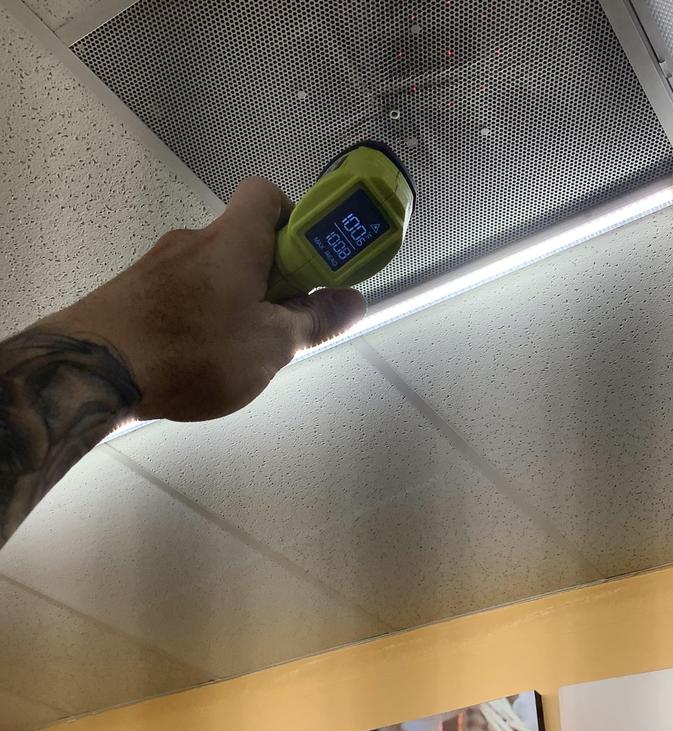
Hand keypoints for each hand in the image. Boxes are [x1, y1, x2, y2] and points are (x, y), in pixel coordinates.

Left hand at [41, 177, 365, 420]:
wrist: (93, 370)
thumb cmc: (195, 349)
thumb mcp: (273, 344)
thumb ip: (317, 320)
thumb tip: (355, 300)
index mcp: (234, 239)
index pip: (267, 194)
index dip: (296, 220)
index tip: (309, 262)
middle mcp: (194, 240)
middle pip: (245, 239)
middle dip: (273, 274)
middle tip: (283, 318)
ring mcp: (158, 265)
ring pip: (215, 271)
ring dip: (237, 298)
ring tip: (241, 348)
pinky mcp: (133, 291)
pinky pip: (184, 292)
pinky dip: (203, 313)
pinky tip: (200, 355)